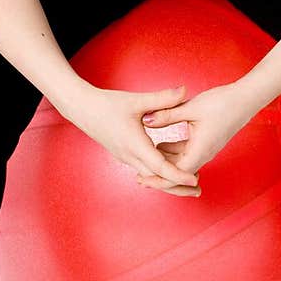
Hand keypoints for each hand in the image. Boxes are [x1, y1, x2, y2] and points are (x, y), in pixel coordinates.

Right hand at [68, 83, 201, 195]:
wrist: (82, 109)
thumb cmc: (107, 104)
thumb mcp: (137, 100)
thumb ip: (162, 98)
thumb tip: (184, 90)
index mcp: (135, 145)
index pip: (160, 167)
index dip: (179, 176)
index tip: (195, 180)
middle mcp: (130, 156)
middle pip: (157, 179)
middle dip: (177, 186)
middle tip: (198, 189)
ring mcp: (126, 157)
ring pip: (150, 176)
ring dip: (168, 181)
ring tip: (188, 182)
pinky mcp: (124, 154)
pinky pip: (144, 169)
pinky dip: (158, 173)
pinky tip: (171, 168)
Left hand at [135, 83, 252, 195]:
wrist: (245, 99)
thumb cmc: (222, 103)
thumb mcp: (191, 108)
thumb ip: (167, 115)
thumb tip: (146, 120)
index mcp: (200, 150)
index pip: (176, 174)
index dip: (159, 179)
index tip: (142, 179)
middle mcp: (203, 154)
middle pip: (178, 173)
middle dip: (159, 176)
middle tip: (138, 177)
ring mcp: (205, 149)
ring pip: (181, 163)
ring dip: (165, 163)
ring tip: (145, 163)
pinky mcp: (205, 142)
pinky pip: (186, 153)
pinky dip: (173, 153)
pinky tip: (160, 145)